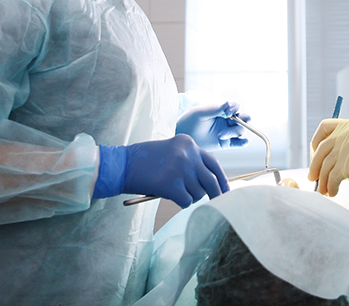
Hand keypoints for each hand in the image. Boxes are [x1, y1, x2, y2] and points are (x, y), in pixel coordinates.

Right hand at [94, 134, 228, 207]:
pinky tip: (169, 195)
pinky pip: (187, 202)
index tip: (226, 190)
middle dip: (216, 194)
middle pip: (211, 180)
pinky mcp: (172, 185)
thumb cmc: (145, 161)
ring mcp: (181, 169)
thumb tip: (211, 184)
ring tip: (174, 191)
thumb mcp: (172, 151)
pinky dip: (180, 203)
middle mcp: (188, 154)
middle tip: (217, 203)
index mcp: (189, 143)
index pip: (214, 163)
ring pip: (199, 193)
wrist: (122, 165)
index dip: (222, 179)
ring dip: (190, 197)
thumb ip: (191, 161)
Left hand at [176, 102, 251, 149]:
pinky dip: (243, 142)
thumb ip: (213, 109)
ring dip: (233, 132)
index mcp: (222, 110)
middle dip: (244, 118)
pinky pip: (239, 143)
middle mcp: (227, 120)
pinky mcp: (226, 143)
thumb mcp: (200, 113)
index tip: (227, 113)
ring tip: (220, 135)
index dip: (234, 108)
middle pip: (243, 118)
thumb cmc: (190, 121)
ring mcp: (228, 132)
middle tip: (234, 121)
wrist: (184, 137)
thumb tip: (227, 103)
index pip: (234, 106)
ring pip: (240, 130)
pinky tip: (243, 142)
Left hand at [308, 118, 348, 196]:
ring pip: (326, 166)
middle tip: (313, 178)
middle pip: (321, 149)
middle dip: (315, 165)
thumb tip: (327, 161)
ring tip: (325, 191)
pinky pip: (332, 177)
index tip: (316, 155)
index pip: (324, 127)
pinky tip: (334, 192)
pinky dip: (331, 187)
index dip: (316, 142)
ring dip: (323, 181)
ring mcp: (348, 146)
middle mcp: (348, 132)